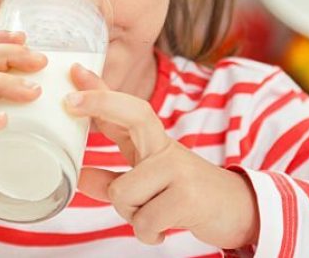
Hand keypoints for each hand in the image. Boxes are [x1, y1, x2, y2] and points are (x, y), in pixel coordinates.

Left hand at [66, 64, 259, 248]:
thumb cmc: (188, 196)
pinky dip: (149, 233)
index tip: (76, 74)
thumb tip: (80, 177)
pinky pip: (143, 220)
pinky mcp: (187, 196)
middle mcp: (166, 148)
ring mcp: (178, 169)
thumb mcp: (148, 185)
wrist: (239, 212)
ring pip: (123, 192)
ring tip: (152, 216)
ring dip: (131, 215)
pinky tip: (163, 229)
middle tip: (69, 103)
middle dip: (99, 104)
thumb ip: (114, 179)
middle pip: (132, 116)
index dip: (100, 93)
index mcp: (155, 143)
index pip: (127, 111)